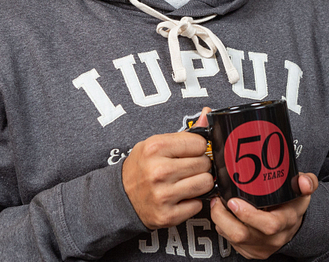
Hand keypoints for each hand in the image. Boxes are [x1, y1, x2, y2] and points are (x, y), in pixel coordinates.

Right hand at [122, 108, 213, 229]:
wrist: (120, 197)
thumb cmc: (142, 167)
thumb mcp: (156, 144)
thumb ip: (185, 132)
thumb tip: (208, 113)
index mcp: (155, 148)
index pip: (199, 143)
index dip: (197, 148)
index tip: (189, 153)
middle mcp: (159, 171)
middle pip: (204, 163)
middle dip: (200, 165)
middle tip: (187, 168)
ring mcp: (163, 195)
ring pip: (206, 184)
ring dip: (200, 183)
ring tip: (186, 182)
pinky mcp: (167, 215)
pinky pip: (198, 205)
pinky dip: (192, 202)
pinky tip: (180, 197)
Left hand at [210, 172, 318, 258]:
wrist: (293, 227)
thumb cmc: (293, 206)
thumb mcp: (302, 192)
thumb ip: (307, 182)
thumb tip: (304, 182)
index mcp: (286, 222)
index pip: (268, 225)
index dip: (248, 214)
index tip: (234, 201)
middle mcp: (273, 238)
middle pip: (243, 234)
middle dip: (224, 217)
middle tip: (219, 200)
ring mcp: (261, 247)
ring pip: (233, 239)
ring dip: (220, 221)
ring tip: (218, 203)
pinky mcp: (251, 252)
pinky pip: (231, 242)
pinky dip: (223, 228)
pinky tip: (224, 215)